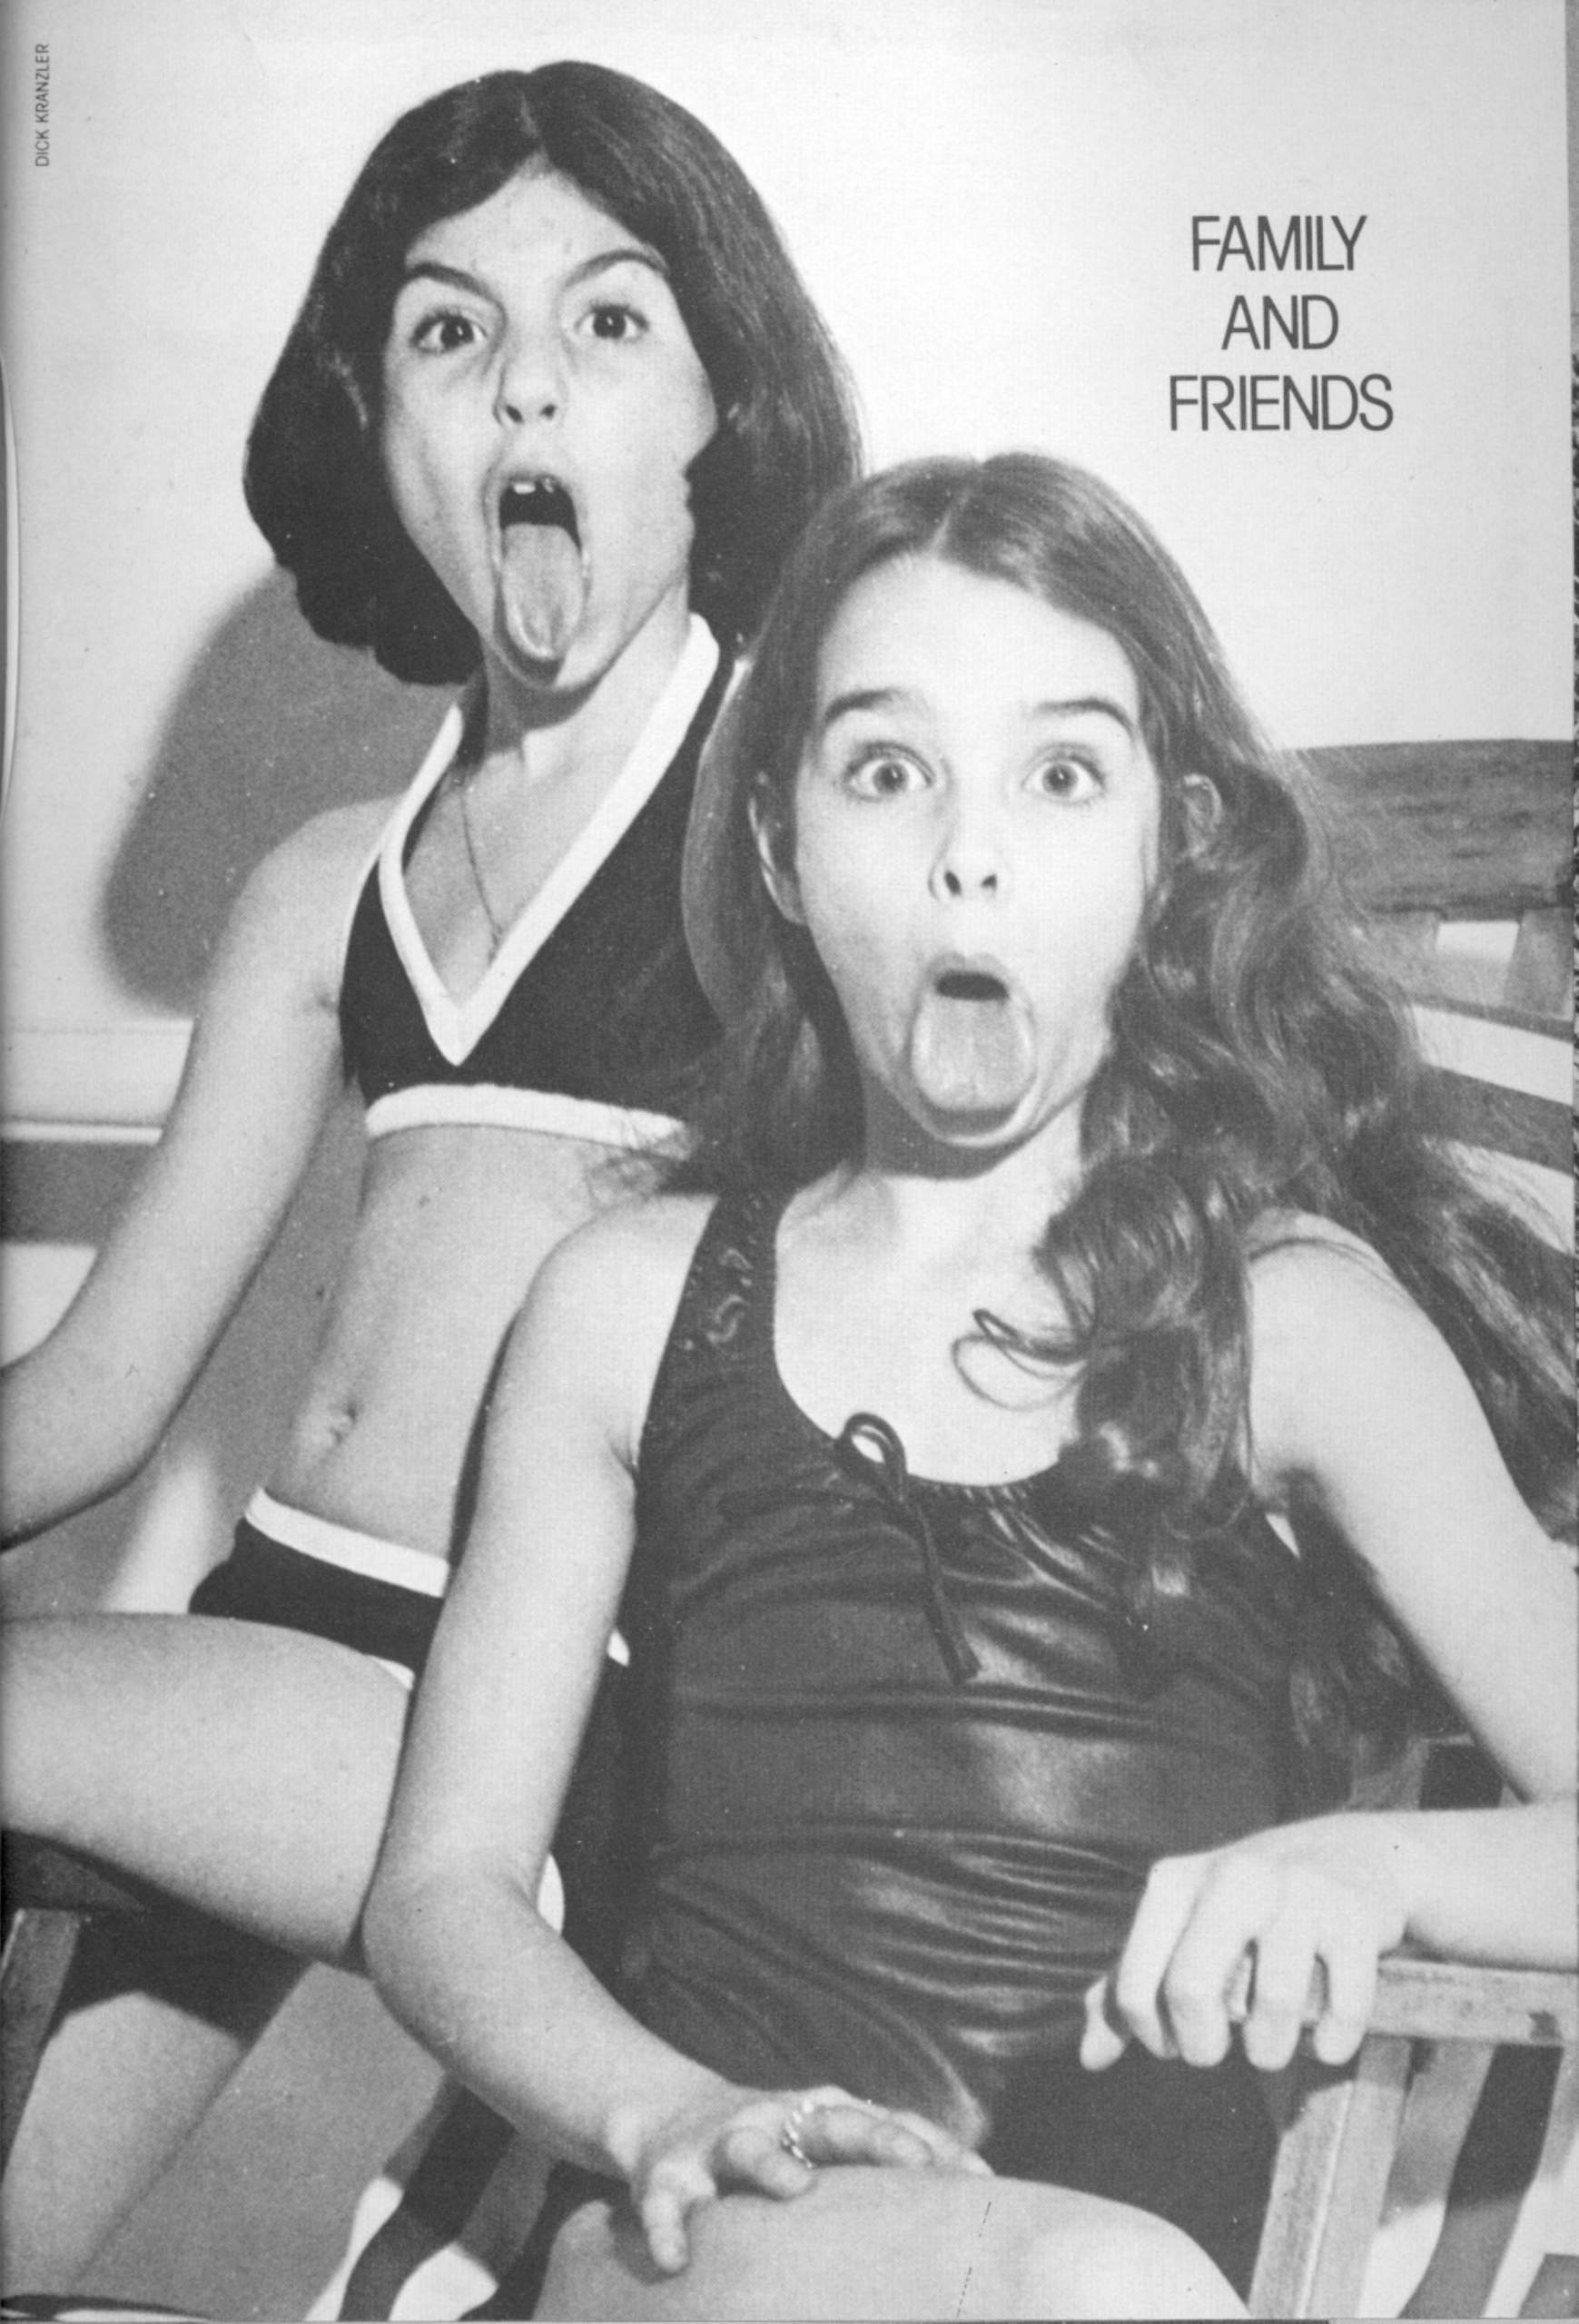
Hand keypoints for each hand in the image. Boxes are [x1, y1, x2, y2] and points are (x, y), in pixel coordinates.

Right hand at [630, 2079, 989, 2272]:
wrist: (668, 2118)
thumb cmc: (773, 2145)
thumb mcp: (826, 2147)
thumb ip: (883, 2165)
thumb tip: (973, 2201)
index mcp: (823, 2115)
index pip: (886, 2123)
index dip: (932, 2145)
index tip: (978, 2176)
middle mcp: (778, 2118)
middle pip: (832, 2119)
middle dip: (874, 2136)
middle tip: (912, 2161)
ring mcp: (721, 2141)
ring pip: (748, 2145)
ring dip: (773, 2163)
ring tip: (795, 2188)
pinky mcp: (666, 2173)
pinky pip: (666, 2201)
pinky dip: (671, 2227)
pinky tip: (678, 2259)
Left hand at [1081, 1813, 1410, 2074]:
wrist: (1353, 1855)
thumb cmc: (1248, 1909)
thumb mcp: (1180, 1928)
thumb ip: (1128, 1987)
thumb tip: (1088, 2058)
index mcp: (1175, 1882)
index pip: (1134, 1983)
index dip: (1150, 2034)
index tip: (1173, 2042)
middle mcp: (1232, 1878)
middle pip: (1192, 1990)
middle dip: (1202, 2047)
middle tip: (1215, 2053)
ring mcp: (1296, 1894)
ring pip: (1271, 2005)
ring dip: (1270, 2050)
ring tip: (1270, 2046)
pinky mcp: (1354, 1917)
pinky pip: (1341, 2009)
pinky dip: (1333, 2042)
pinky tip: (1327, 2041)